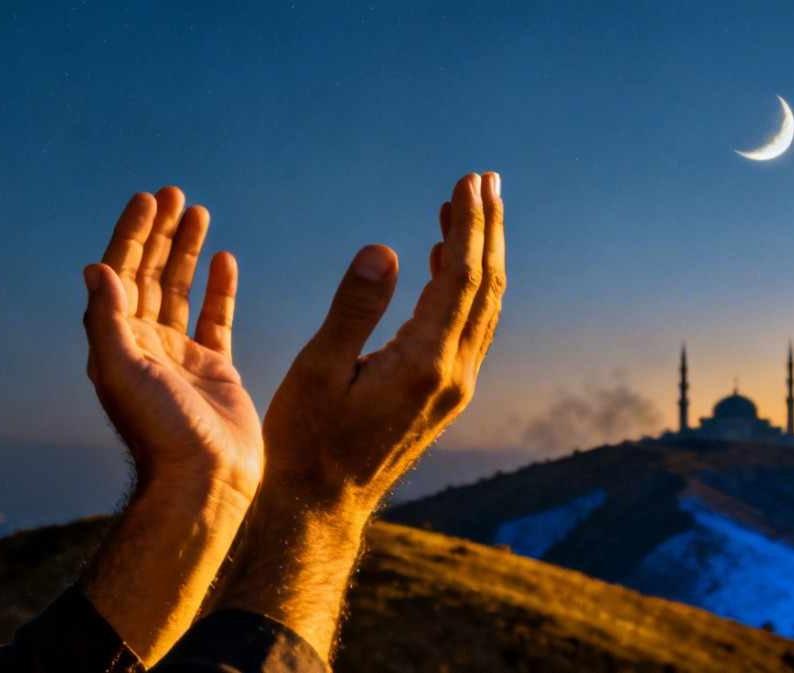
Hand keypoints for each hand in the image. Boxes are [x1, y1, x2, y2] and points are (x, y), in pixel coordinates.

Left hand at [83, 187, 262, 497]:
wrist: (205, 481)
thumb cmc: (161, 432)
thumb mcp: (123, 372)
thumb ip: (108, 320)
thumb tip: (96, 267)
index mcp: (118, 343)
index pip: (122, 274)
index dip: (132, 235)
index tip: (148, 199)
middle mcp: (146, 345)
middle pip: (150, 275)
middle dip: (161, 233)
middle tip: (175, 194)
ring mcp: (182, 356)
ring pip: (181, 290)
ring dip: (188, 251)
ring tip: (199, 212)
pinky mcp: (216, 369)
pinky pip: (216, 318)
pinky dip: (219, 288)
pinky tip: (225, 260)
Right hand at [261, 172, 503, 510]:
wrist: (319, 509)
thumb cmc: (306, 442)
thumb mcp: (317, 371)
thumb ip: (354, 308)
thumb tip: (385, 247)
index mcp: (424, 364)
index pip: (461, 278)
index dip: (467, 224)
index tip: (468, 180)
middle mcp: (452, 375)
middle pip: (485, 287)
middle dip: (487, 229)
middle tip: (487, 179)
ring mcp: (453, 388)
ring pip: (482, 307)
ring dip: (481, 255)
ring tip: (473, 207)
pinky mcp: (443, 394)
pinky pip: (467, 327)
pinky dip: (464, 286)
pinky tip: (445, 262)